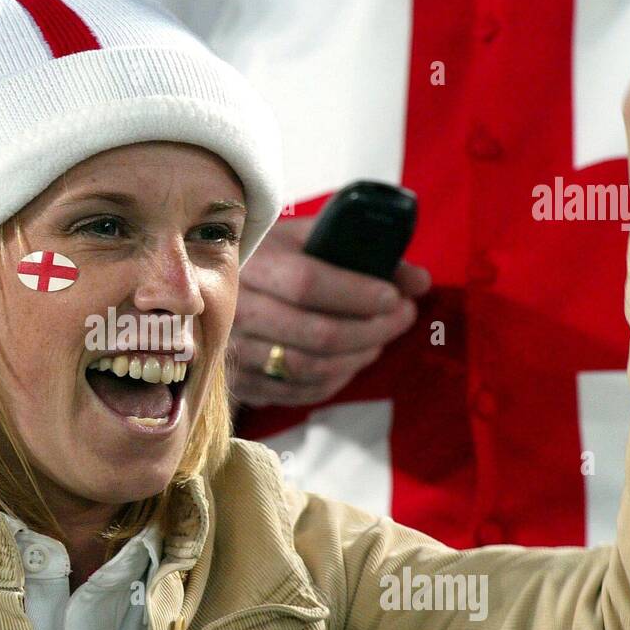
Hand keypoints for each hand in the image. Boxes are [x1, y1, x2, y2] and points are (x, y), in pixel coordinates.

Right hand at [230, 215, 431, 407]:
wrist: (209, 288)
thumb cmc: (272, 258)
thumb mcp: (307, 238)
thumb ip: (363, 250)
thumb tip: (419, 281)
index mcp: (252, 264)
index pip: (307, 284)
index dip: (357, 294)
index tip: (394, 296)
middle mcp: (237, 311)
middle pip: (316, 334)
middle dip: (372, 330)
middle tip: (403, 316)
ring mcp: (235, 351)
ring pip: (309, 368)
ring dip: (358, 358)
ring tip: (380, 339)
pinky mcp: (241, 382)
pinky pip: (298, 392)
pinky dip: (335, 380)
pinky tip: (352, 360)